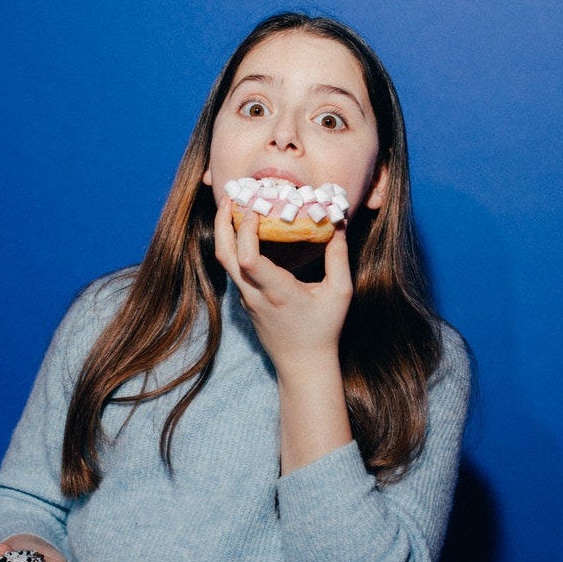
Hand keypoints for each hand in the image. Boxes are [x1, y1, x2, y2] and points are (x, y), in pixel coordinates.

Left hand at [212, 195, 352, 369]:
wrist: (302, 365)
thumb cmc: (323, 330)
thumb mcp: (340, 293)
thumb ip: (339, 258)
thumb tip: (340, 224)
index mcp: (276, 291)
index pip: (248, 258)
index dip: (246, 231)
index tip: (256, 209)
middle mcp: (255, 294)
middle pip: (225, 255)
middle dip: (223, 222)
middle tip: (230, 197)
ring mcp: (247, 299)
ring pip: (225, 262)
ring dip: (225, 232)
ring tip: (235, 208)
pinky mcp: (246, 301)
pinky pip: (235, 269)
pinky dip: (235, 246)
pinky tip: (247, 232)